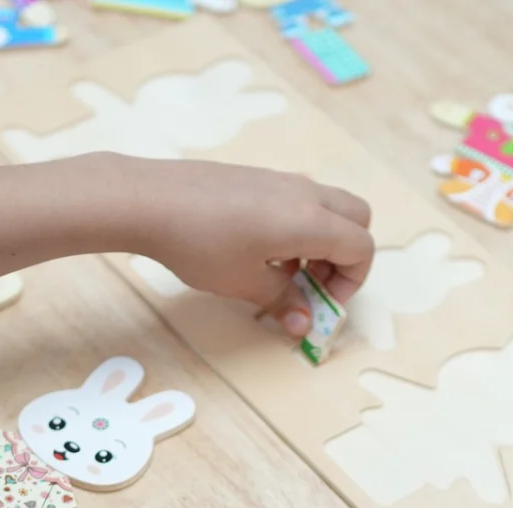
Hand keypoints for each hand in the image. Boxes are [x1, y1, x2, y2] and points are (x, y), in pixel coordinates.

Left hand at [125, 158, 373, 338]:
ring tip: (282, 273)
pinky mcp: (259, 177)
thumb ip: (283, 301)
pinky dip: (297, 228)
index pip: (362, 247)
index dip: (351, 282)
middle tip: (313, 285)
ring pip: (327, 208)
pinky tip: (258, 251)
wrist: (151, 200)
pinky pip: (298, 201)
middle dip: (345, 257)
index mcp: (310, 221)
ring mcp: (282, 180)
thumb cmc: (199, 243)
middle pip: (357, 219)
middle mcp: (304, 194)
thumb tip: (303, 324)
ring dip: (321, 243)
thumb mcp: (244, 283)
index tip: (321, 303)